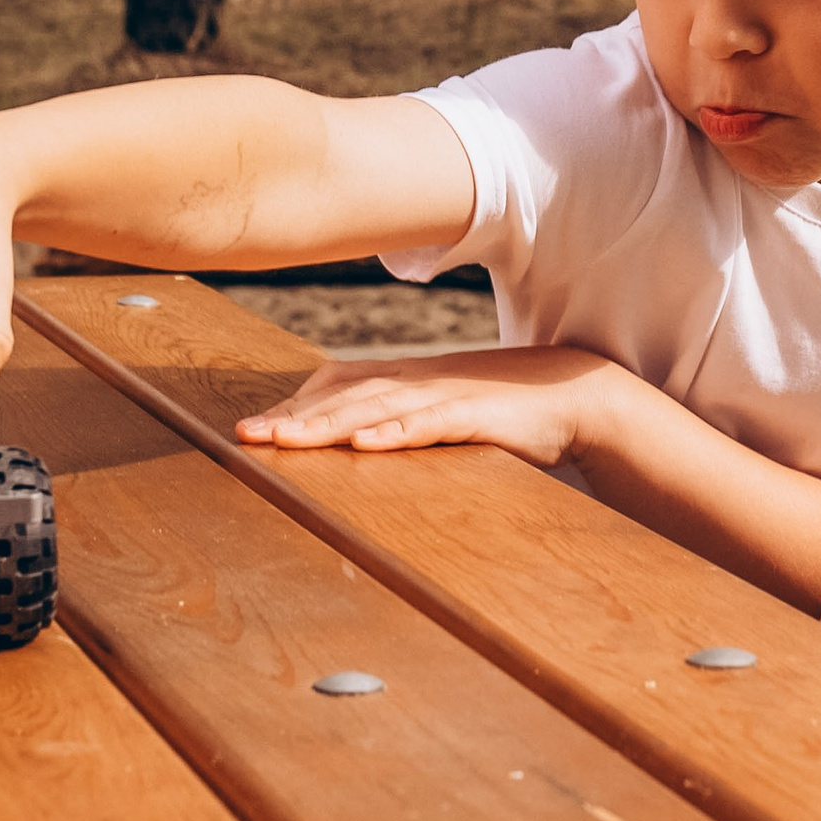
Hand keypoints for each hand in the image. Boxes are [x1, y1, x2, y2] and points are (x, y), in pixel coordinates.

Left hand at [235, 344, 619, 471]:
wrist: (574, 393)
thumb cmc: (503, 408)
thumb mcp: (443, 412)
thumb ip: (402, 422)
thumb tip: (358, 443)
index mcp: (406, 378)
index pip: (336, 384)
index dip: (294, 404)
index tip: (253, 427)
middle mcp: (417, 379)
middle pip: (343, 396)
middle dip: (292, 417)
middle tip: (247, 436)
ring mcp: (445, 394)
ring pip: (374, 409)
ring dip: (326, 426)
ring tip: (284, 442)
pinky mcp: (475, 415)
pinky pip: (428, 424)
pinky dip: (395, 433)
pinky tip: (365, 443)